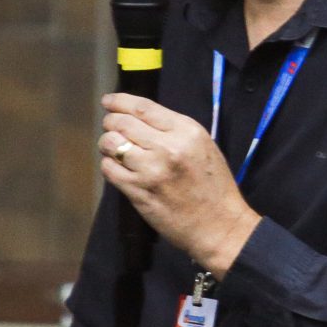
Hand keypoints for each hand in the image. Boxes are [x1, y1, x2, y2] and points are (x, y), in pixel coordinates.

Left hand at [98, 95, 261, 275]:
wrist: (219, 225)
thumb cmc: (213, 186)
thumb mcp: (202, 145)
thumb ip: (173, 129)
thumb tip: (137, 117)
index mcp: (186, 131)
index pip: (142, 107)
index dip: (119, 101)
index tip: (108, 101)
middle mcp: (167, 147)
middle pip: (121, 122)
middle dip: (110, 122)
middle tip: (110, 127)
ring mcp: (150, 170)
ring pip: (110, 144)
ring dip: (107, 144)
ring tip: (114, 150)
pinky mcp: (138, 192)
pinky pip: (109, 169)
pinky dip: (109, 166)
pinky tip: (118, 169)